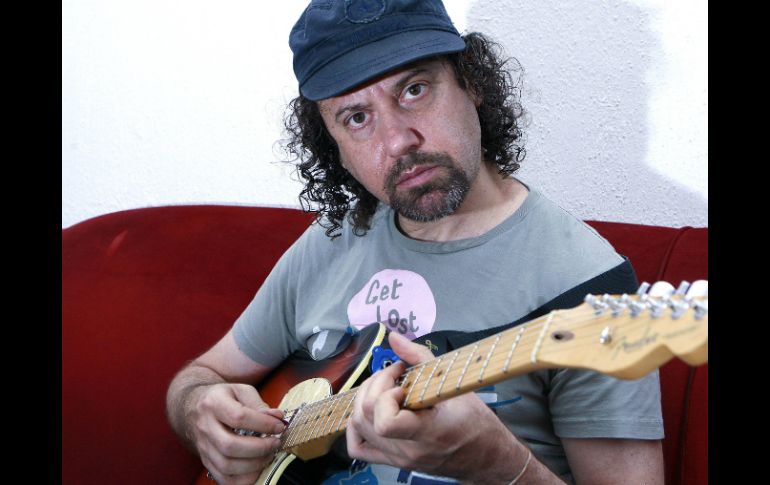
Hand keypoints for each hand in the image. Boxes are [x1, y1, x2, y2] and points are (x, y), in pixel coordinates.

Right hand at [188, 383, 285, 484]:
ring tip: (268, 455)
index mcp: (214, 403)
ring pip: (226, 465)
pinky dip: (243, 479)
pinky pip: (223, 479)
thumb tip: (277, 417)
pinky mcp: (206, 461)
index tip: (279, 426)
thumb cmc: (223, 398)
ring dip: (253, 464)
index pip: (239, 417)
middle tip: (275, 443)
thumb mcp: (241, 391)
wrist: (194, 408)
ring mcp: (203, 447)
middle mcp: (205, 426)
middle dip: (259, 448)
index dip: (263, 424)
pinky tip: (257, 469)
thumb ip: (259, 404)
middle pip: (229, 445)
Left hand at [346, 332, 524, 481]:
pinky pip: (358, 447)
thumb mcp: (454, 384)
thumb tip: (394, 337)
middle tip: (394, 374)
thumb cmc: (475, 422)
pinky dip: (356, 426)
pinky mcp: (393, 460)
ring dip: (365, 399)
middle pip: (366, 418)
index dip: (386, 396)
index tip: (402, 383)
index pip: (385, 423)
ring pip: (358, 428)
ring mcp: (398, 458)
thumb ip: (421, 357)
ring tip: (385, 388)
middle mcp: (409, 450)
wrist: (485, 456)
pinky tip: (370, 410)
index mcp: (428, 432)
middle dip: (374, 386)